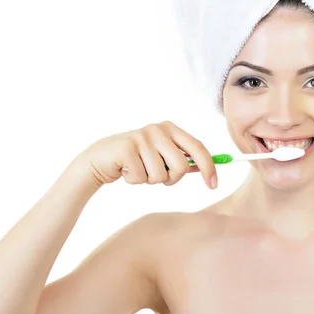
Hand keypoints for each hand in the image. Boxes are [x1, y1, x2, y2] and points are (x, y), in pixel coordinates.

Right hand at [77, 121, 217, 188]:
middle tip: (156, 176)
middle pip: (181, 166)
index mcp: (170, 128)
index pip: (198, 147)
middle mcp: (158, 129)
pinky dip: (134, 181)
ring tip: (138, 170)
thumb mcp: (162, 157)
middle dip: (171, 179)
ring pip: (160, 175)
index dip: (209, 167)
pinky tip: (125, 171)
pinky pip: (141, 177)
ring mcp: (142, 137)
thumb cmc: (135, 161)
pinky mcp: (127, 148)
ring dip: (149, 180)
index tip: (213, 185)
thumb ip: (183, 160)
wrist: (100, 159)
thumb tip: (208, 170)